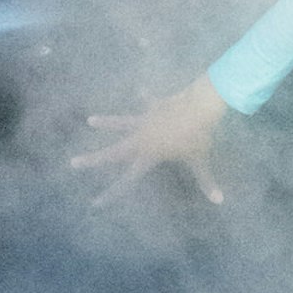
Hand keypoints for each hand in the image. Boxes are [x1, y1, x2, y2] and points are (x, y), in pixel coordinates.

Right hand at [70, 74, 226, 205]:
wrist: (198, 107)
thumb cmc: (198, 137)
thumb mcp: (201, 161)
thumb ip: (207, 182)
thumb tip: (220, 200)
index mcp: (149, 156)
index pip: (127, 180)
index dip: (112, 193)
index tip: (95, 203)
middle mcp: (141, 140)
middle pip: (112, 152)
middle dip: (92, 160)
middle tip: (72, 163)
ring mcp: (144, 122)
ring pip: (119, 124)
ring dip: (106, 122)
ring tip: (90, 120)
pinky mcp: (153, 107)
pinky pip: (146, 102)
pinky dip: (144, 97)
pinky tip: (140, 89)